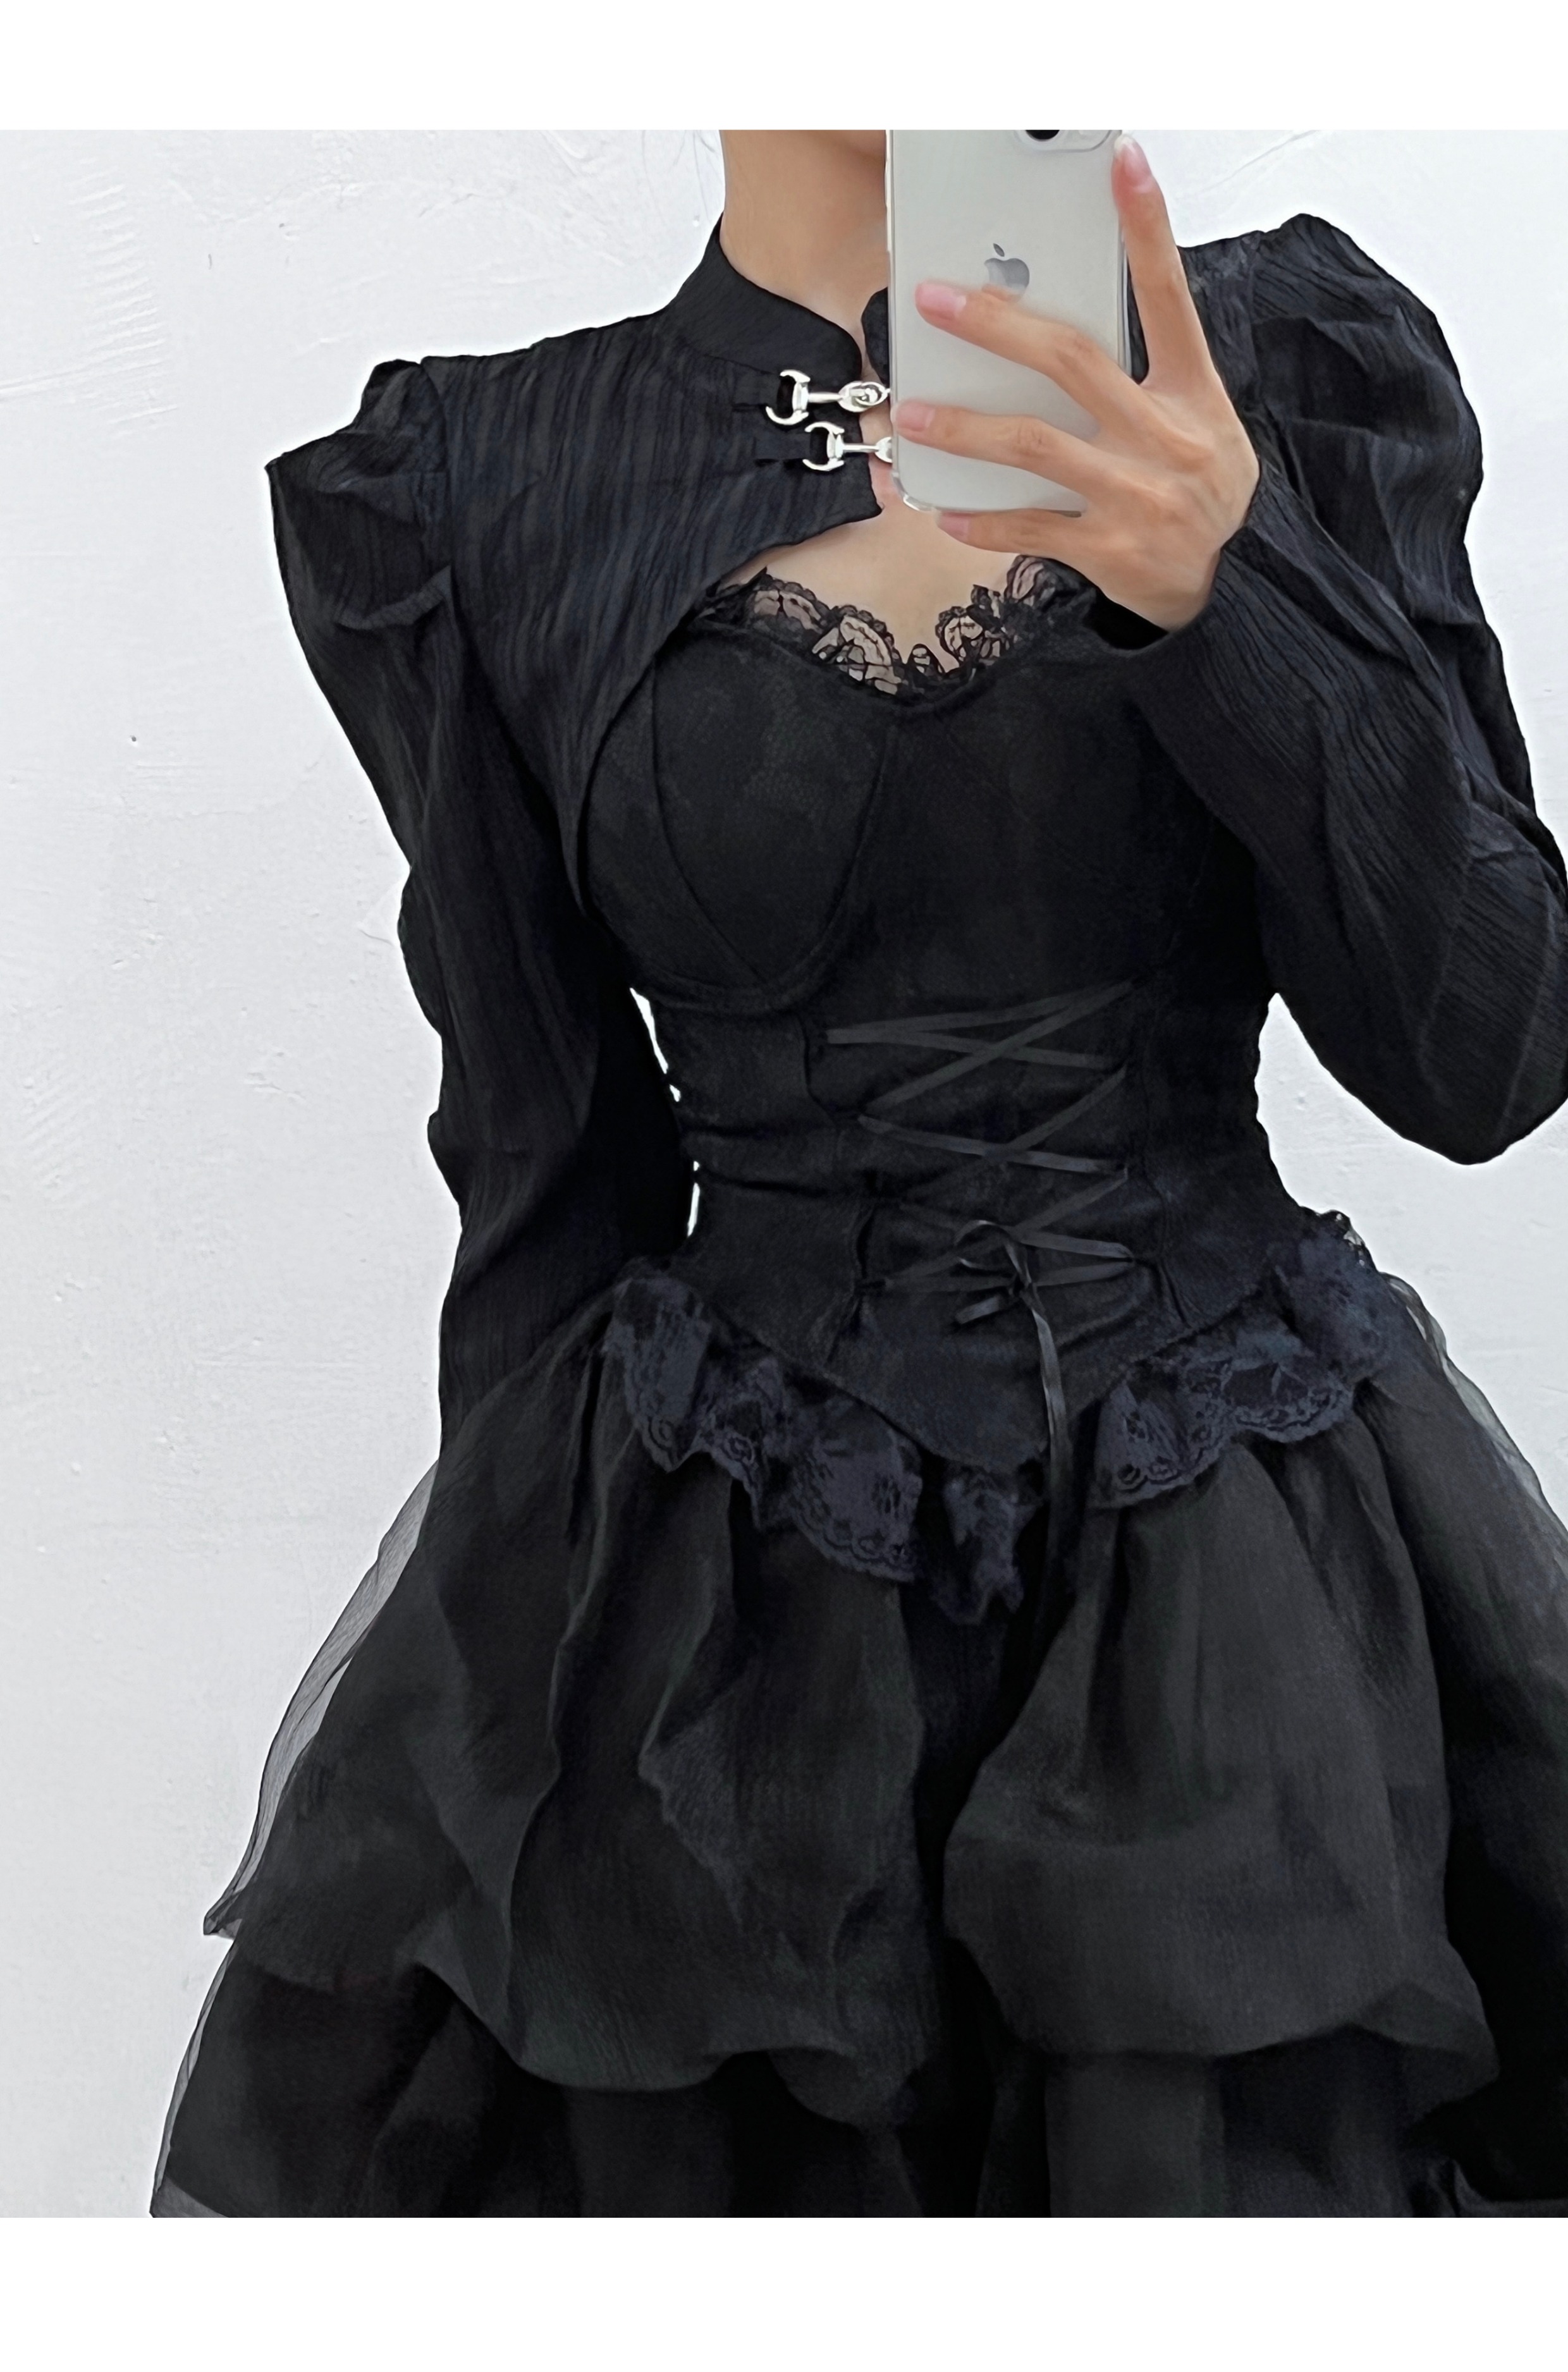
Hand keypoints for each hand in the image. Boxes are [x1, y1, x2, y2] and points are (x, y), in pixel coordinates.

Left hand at [892, 137, 1259, 631]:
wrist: (1233, 583)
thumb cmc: (1198, 488)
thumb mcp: (1198, 421)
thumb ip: (1142, 377)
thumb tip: (1057, 334)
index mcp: (1192, 393)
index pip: (1168, 295)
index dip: (1148, 226)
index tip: (1122, 163)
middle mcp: (1165, 438)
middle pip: (1071, 362)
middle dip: (997, 326)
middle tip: (936, 302)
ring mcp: (1136, 496)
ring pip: (1033, 447)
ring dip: (963, 429)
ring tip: (912, 413)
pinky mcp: (1110, 549)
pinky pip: (1030, 529)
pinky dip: (981, 522)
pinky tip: (942, 510)